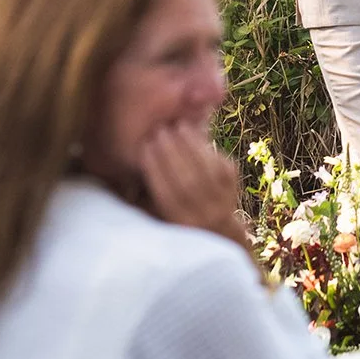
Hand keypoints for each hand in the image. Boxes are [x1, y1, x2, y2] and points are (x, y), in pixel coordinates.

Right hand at [136, 124, 246, 247]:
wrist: (219, 232)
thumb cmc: (178, 221)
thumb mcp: (158, 217)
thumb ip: (144, 201)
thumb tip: (124, 178)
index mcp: (180, 225)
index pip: (166, 194)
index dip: (155, 169)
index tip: (145, 147)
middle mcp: (203, 218)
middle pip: (188, 182)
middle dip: (173, 153)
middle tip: (160, 131)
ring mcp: (222, 204)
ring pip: (207, 171)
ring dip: (192, 145)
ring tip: (178, 126)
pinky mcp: (235, 190)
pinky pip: (222, 166)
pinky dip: (208, 148)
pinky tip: (196, 134)